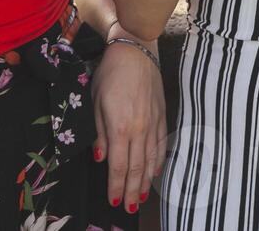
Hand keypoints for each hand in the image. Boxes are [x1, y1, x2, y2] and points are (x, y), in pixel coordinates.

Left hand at [93, 27, 165, 214]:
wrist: (135, 51)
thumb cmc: (110, 74)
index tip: (115, 200)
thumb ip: (100, 134)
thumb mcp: (95, 103)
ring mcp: (154, 122)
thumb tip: (100, 158)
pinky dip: (159, 160)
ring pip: (152, 158)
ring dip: (147, 180)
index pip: (119, 165)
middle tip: (130, 208)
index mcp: (121, 127)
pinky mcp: (162, 114)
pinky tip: (156, 171)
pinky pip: (162, 143)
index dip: (117, 186)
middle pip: (138, 167)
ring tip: (143, 197)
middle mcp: (140, 128)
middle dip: (133, 190)